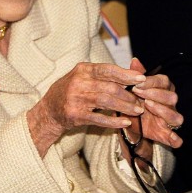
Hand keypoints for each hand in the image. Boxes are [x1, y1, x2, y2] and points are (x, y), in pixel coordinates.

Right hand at [26, 62, 145, 156]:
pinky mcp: (75, 115)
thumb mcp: (84, 77)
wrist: (49, 109)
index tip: (142, 79)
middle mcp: (78, 82)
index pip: (107, 70)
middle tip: (142, 100)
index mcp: (83, 69)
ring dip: (125, 107)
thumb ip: (105, 75)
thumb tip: (133, 72)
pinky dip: (114, 121)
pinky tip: (125, 122)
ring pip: (106, 102)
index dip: (126, 74)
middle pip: (110, 87)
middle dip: (129, 94)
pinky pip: (99, 119)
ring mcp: (76, 99)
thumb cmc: (71, 91)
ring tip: (137, 110)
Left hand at [125, 57, 182, 151]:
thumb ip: (135, 76)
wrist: (129, 121)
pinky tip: (171, 139)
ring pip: (176, 116)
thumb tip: (134, 60)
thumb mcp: (132, 88)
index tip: (137, 83)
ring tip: (147, 106)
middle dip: (156, 95)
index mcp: (163, 89)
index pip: (164, 81)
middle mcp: (170, 103)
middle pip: (172, 97)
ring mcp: (170, 119)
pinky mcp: (167, 134)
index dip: (151, 82)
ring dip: (163, 111)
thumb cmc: (134, 100)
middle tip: (139, 93)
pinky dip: (175, 139)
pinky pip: (176, 139)